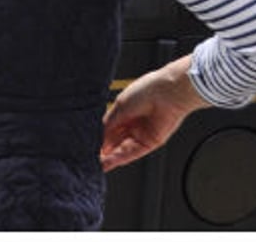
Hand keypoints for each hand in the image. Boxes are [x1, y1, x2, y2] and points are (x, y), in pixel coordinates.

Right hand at [100, 55, 209, 171]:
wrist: (168, 93)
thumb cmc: (146, 92)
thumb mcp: (120, 106)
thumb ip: (110, 123)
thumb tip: (100, 138)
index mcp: (123, 113)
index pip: (107, 130)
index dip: (98, 138)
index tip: (87, 146)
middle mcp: (132, 125)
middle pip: (114, 142)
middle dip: (103, 150)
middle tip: (90, 158)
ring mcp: (141, 134)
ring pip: (122, 149)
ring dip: (110, 157)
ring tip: (97, 164)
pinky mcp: (151, 143)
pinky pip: (134, 152)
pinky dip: (121, 158)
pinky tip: (109, 161)